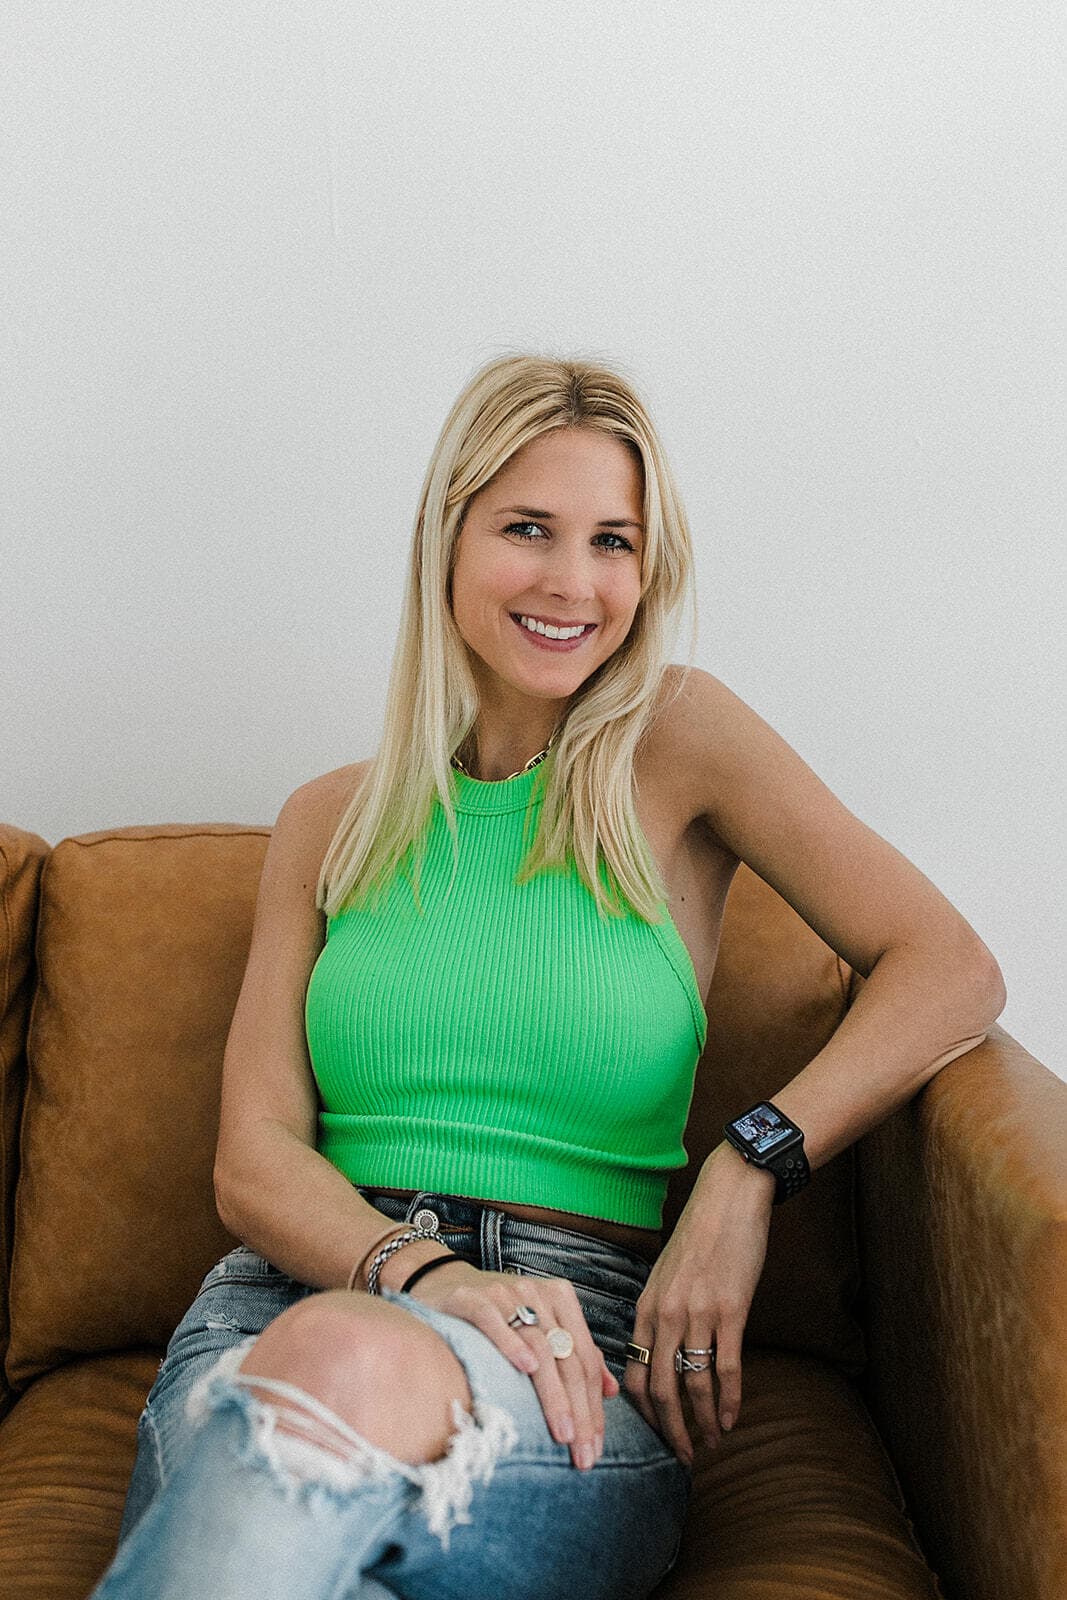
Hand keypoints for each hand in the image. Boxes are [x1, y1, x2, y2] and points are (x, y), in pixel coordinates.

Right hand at [405, 1257, 618, 1470]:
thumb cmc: (499, 1314)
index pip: (584, 1359)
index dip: (594, 1406)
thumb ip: (577, 1354)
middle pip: (567, 1357)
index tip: (596, 1447)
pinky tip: (526, 1370)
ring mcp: (505, 1293)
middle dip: (579, 1410)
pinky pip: (495, 1321)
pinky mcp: (473, 1298)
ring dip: (554, 1394)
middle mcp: (537, 1294)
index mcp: (560, 1299)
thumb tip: (611, 1391)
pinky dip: (512, 1344)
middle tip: (583, 1453)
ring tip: (562, 1433)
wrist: (443, 1282)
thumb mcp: (542, 1327)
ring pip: (539, 1346)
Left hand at [621, 1143, 774, 1465]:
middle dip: (671, 1431)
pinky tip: (730, 1420)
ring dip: (701, 1422)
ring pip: (693, 1385)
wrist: (729, 1198)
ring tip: (711, 1444)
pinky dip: (728, 1400)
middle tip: (682, 1458)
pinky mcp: (730, 1310)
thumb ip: (661, 1312)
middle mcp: (665, 1315)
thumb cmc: (700, 1236)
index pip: (633, 1374)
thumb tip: (662, 1351)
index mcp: (645, 1307)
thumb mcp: (666, 1274)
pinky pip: (727, 1367)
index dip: (643, 1413)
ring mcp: (697, 1314)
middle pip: (660, 1390)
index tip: (656, 1436)